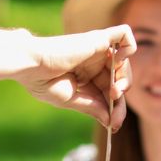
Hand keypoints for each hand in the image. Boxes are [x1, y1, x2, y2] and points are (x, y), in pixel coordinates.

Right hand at [19, 26, 135, 128]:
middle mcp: (95, 62)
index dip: (116, 109)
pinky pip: (124, 34)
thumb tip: (110, 122)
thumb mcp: (70, 100)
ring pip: (125, 62)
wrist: (31, 66)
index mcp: (88, 77)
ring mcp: (98, 49)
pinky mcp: (98, 38)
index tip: (114, 126)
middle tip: (114, 113)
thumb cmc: (43, 82)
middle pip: (121, 79)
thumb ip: (92, 108)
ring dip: (125, 80)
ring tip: (114, 91)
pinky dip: (129, 48)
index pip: (110, 92)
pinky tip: (117, 61)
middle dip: (121, 99)